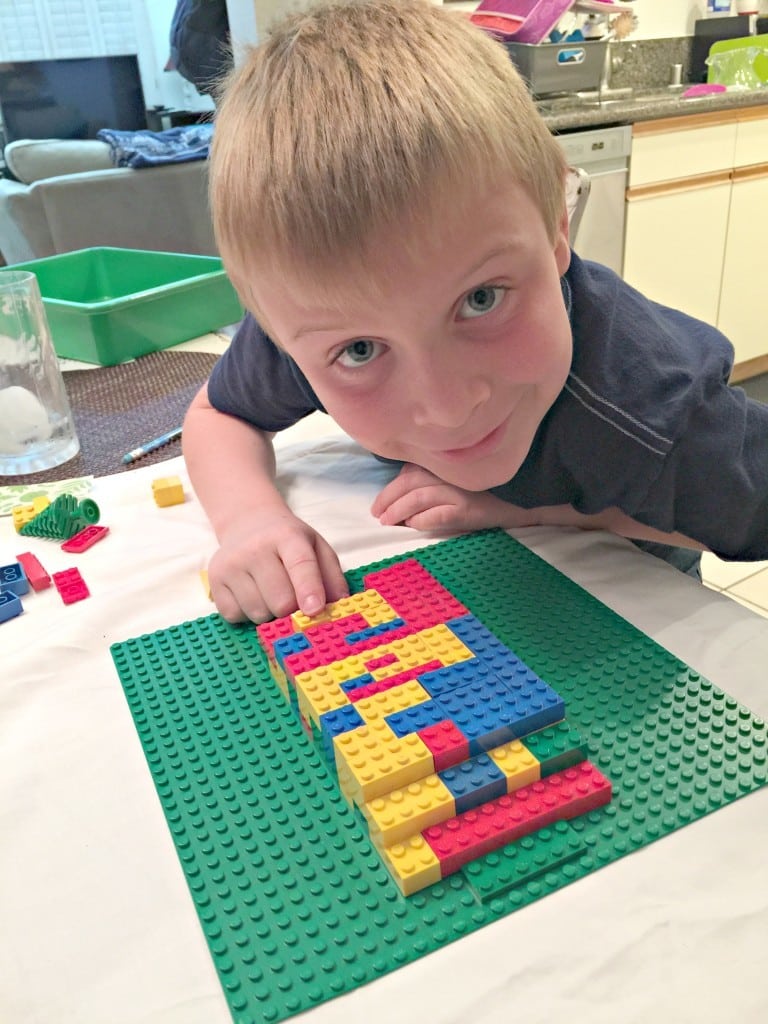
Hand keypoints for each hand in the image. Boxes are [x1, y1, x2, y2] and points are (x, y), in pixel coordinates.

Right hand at [207, 508, 348, 622]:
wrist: (247, 523)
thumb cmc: (288, 542)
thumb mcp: (317, 548)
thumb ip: (332, 576)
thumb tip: (340, 605)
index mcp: (288, 536)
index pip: (300, 564)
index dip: (309, 589)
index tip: (315, 610)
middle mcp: (255, 548)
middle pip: (280, 600)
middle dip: (292, 610)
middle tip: (293, 600)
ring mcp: (231, 564)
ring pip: (258, 613)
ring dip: (269, 614)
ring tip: (270, 593)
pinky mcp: (213, 580)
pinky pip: (234, 616)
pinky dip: (247, 615)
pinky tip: (252, 595)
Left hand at [371, 463, 539, 532]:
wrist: (519, 507)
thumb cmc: (482, 497)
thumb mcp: (454, 484)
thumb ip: (430, 483)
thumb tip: (397, 500)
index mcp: (446, 464)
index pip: (409, 472)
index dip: (389, 490)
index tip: (378, 506)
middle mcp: (451, 473)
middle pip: (409, 483)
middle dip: (388, 500)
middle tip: (378, 517)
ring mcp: (460, 490)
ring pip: (419, 497)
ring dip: (398, 511)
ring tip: (388, 523)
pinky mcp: (469, 509)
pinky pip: (438, 514)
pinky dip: (421, 520)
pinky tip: (413, 525)